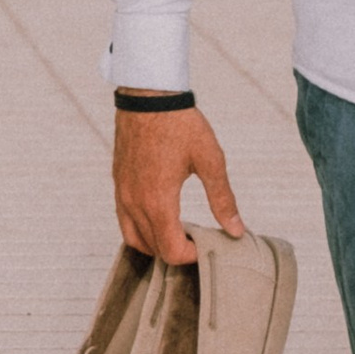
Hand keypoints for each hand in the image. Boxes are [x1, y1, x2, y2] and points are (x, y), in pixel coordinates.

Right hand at [113, 99, 244, 264]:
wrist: (149, 96)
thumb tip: (236, 230)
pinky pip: (124, 221)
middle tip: (198, 239)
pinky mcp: (118, 184)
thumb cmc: (181, 124)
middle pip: (153, 249)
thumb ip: (222, 199)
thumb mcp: (210, 160)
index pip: (171, 251)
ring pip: (134, 239)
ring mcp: (122, 194)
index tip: (207, 246)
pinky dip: (141, 229)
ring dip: (156, 244)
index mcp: (158, 201)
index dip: (191, 257)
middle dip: (176, 251)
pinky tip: (161, 218)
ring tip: (180, 232)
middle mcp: (134, 203)